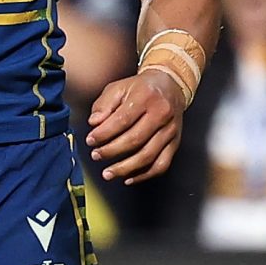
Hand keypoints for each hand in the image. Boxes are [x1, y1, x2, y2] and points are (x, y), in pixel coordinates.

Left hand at [87, 68, 189, 184]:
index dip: (104, 133)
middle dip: (112, 151)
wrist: (170, 86)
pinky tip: (128, 178)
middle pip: (135, 139)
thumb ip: (104, 105)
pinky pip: (161, 165)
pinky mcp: (175, 143)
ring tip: (108, 173)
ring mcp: (170, 130)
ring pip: (148, 155)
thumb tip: (94, 123)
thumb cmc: (141, 88)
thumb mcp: (119, 87)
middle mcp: (161, 114)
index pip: (123, 120)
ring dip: (125, 168)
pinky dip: (144, 175)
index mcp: (146, 97)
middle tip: (96, 156)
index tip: (91, 140)